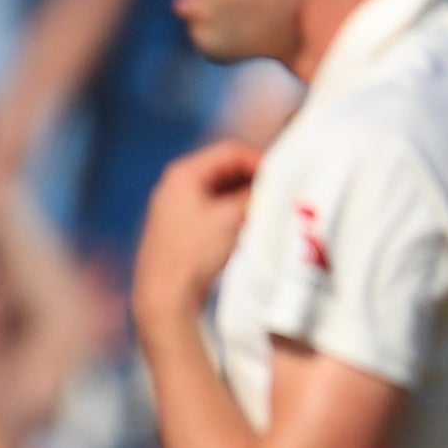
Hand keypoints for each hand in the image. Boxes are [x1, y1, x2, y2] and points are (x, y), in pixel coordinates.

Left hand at [131, 140, 260, 328]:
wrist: (164, 297)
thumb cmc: (195, 253)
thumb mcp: (233, 216)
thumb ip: (257, 193)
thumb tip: (278, 182)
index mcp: (183, 173)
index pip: (231, 151)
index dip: (260, 160)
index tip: (283, 176)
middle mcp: (173, 186)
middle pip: (224, 169)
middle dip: (253, 179)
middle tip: (278, 192)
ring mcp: (172, 208)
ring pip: (219, 191)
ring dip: (243, 197)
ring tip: (265, 210)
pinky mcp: (176, 230)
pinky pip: (211, 211)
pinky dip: (231, 213)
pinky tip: (246, 226)